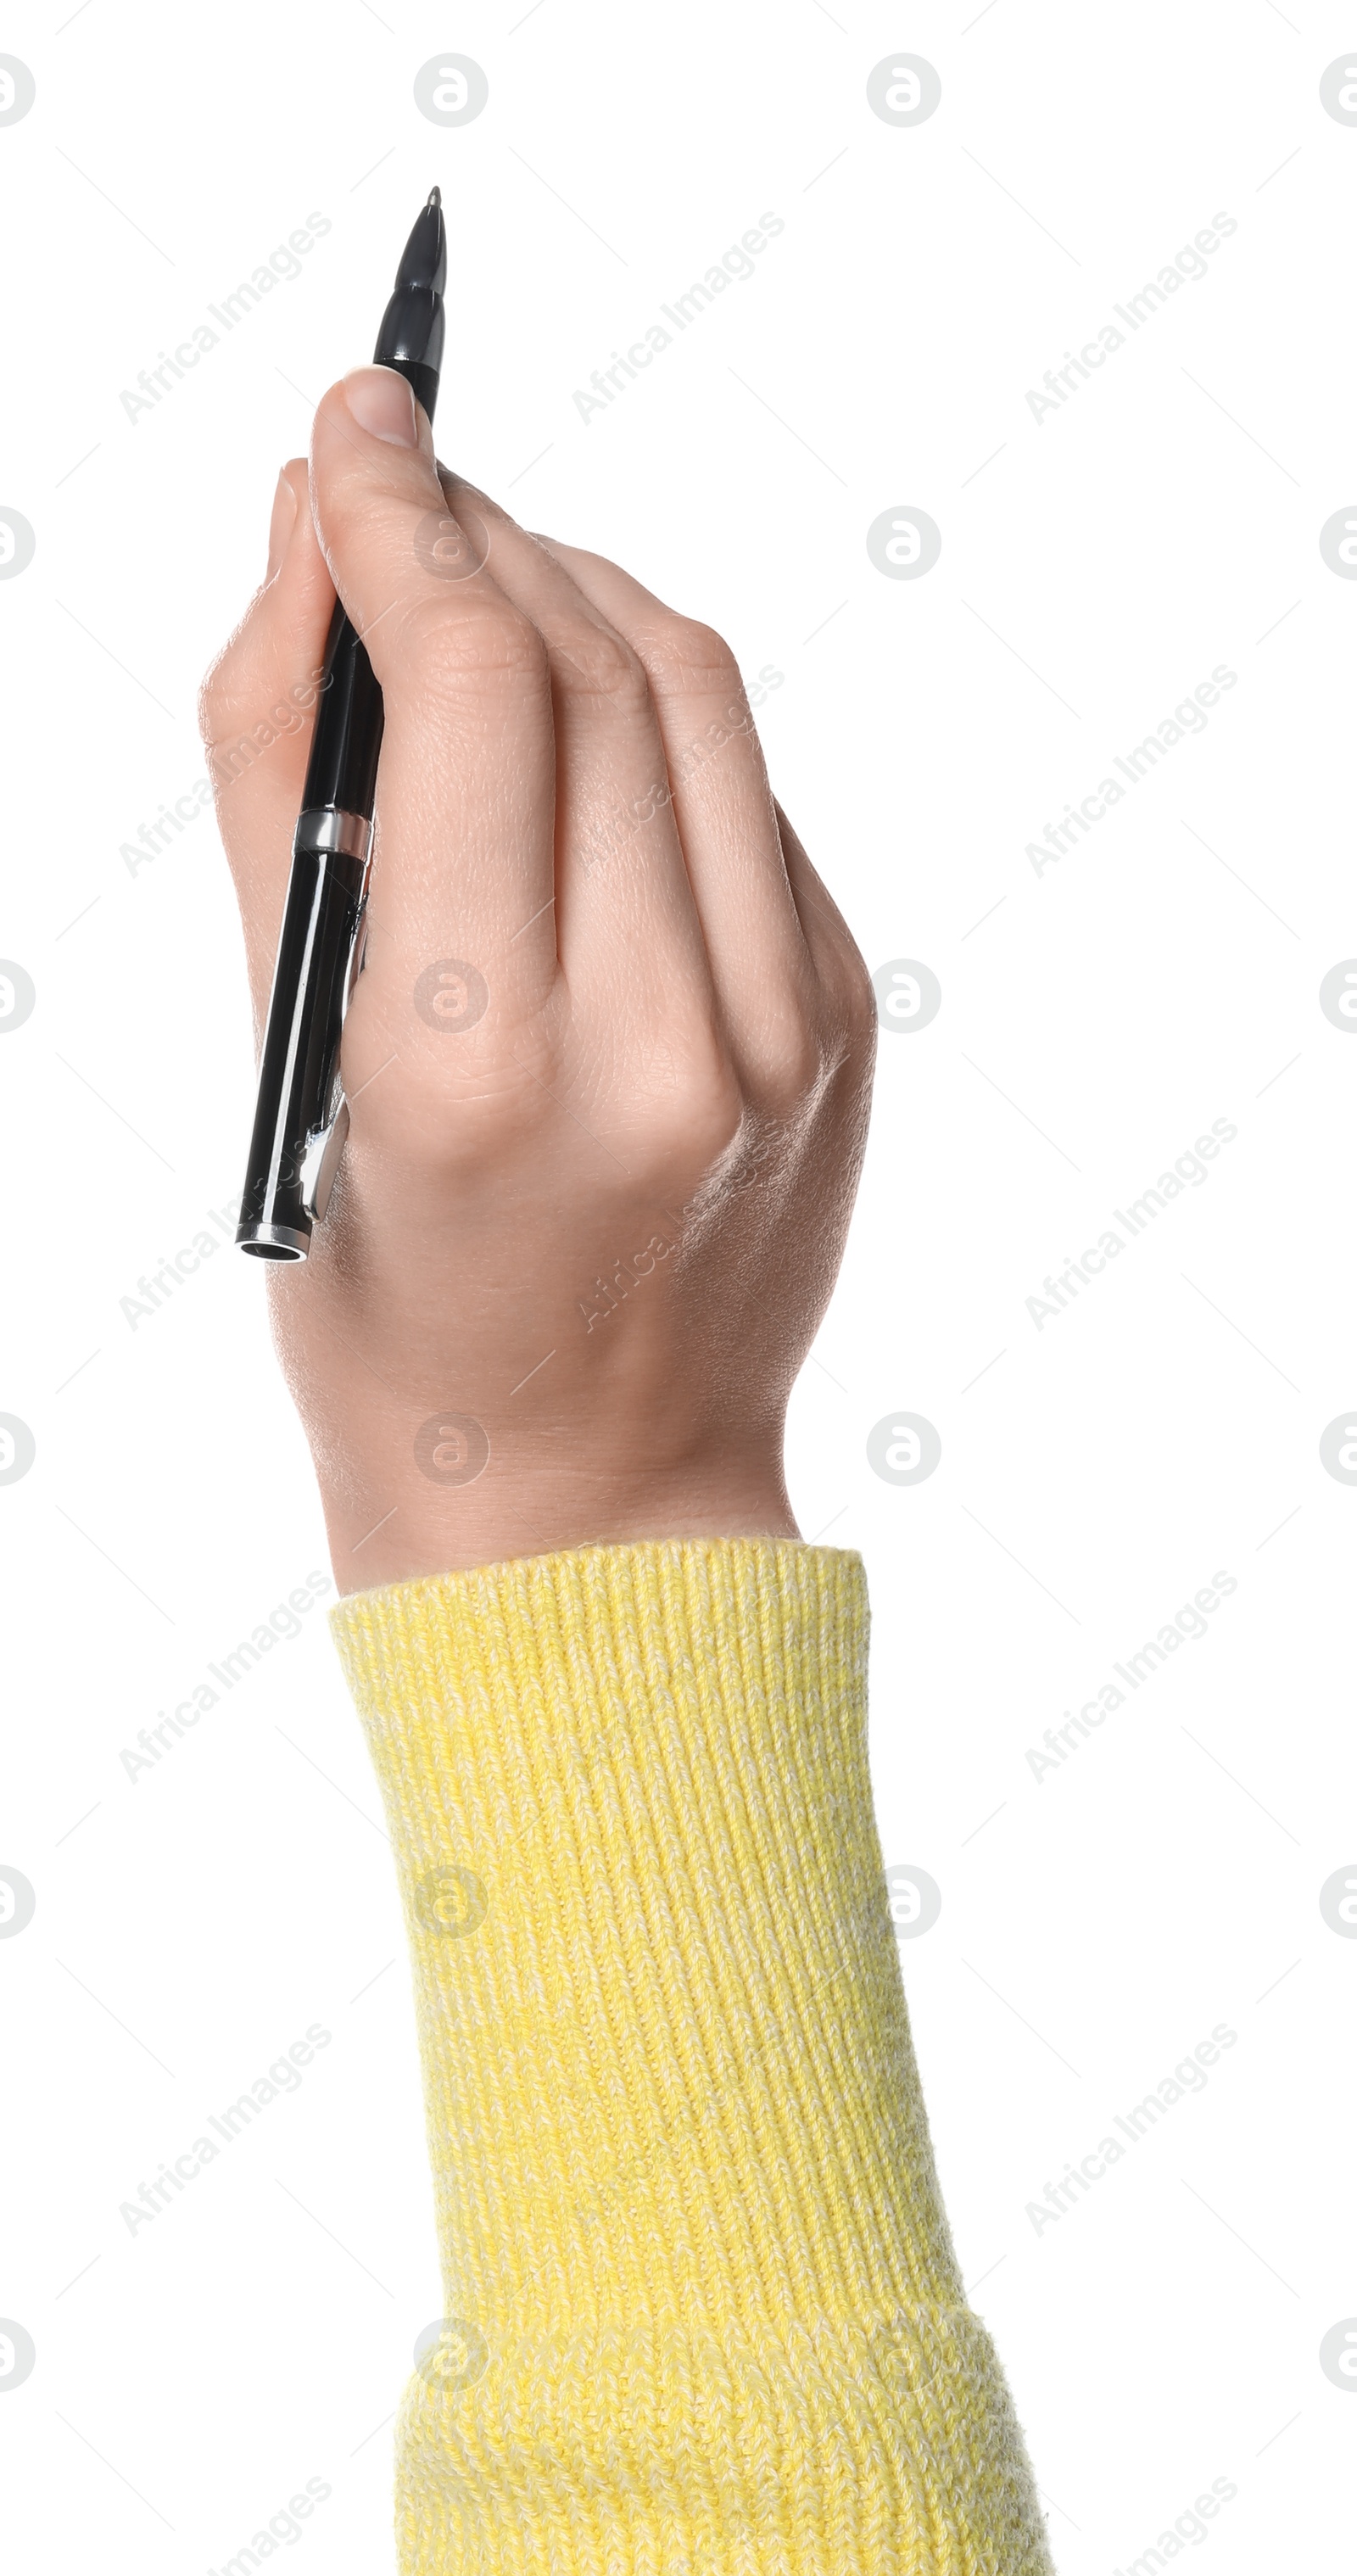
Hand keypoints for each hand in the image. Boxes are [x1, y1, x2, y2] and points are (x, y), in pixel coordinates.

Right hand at [199, 366, 876, 1588]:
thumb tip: (315, 536)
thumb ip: (282, 785)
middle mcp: (668, 1037)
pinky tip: (572, 738)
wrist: (590, 1497)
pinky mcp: (845, 1019)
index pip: (481, 691)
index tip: (354, 419)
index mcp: (490, 1068)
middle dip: (477, 541)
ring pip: (694, 697)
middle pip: (593, 663)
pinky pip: (746, 794)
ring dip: (572, 595)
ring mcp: (787, 1030)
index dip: (408, 521)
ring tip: (473, 592)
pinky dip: (648, 716)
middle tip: (392, 495)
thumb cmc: (393, 1308)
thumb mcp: (286, 1064)